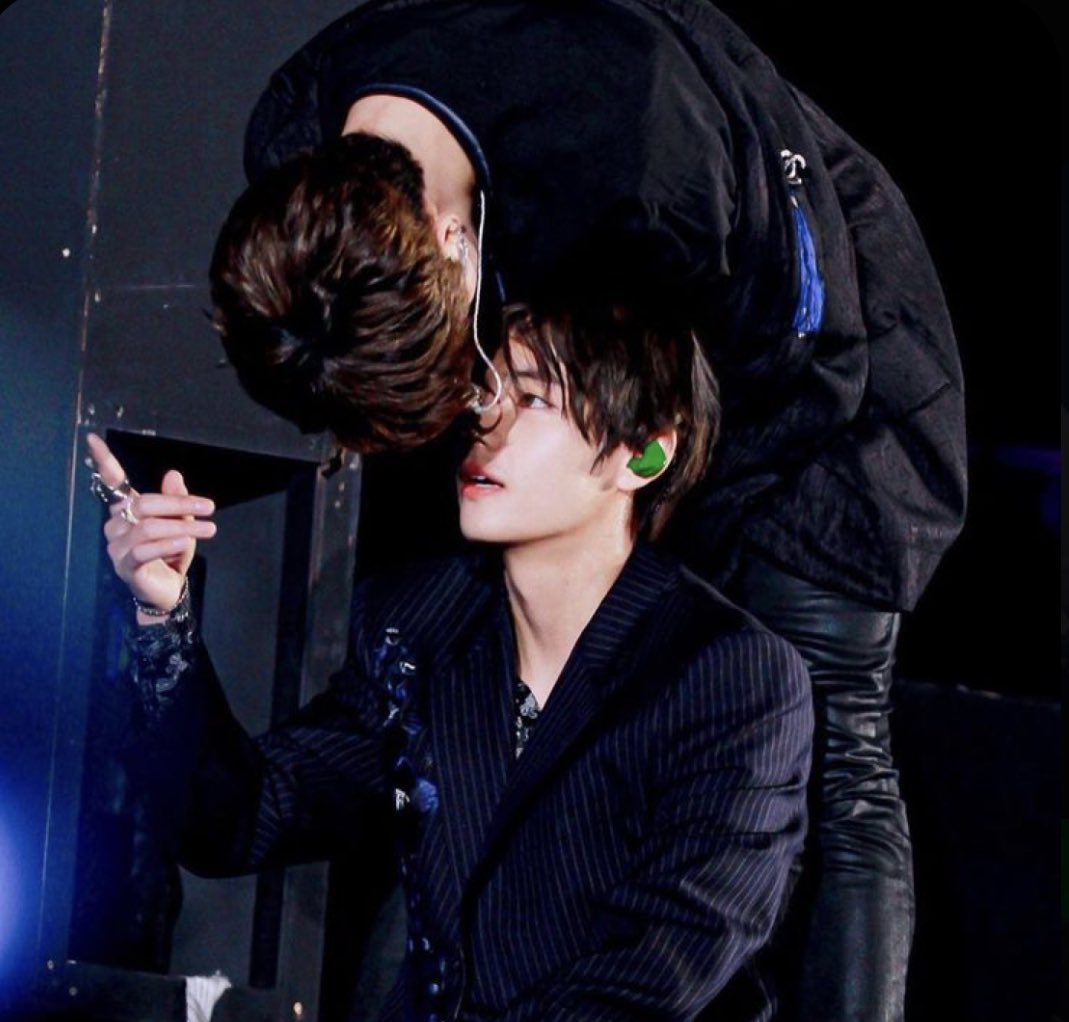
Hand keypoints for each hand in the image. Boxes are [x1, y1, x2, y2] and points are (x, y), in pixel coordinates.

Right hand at [86, 433, 216, 621]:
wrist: (169, 589)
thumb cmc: (172, 552)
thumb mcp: (181, 523)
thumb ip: (176, 500)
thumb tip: (173, 474)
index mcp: (127, 509)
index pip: (112, 482)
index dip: (104, 461)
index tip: (94, 439)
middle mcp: (116, 524)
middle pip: (145, 504)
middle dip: (180, 504)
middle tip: (209, 507)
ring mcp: (117, 546)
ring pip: (148, 527)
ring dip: (183, 526)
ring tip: (209, 529)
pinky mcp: (125, 566)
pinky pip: (145, 550)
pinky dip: (169, 544)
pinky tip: (185, 542)